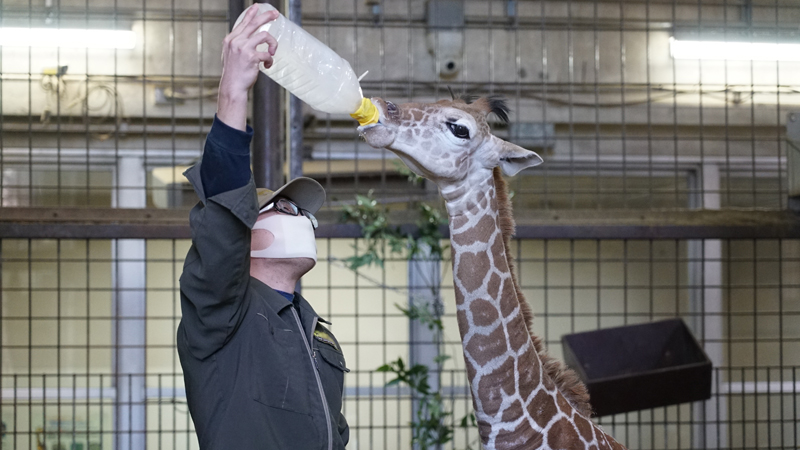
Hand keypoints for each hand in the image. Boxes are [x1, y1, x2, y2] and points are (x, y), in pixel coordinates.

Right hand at [217, 5, 278, 129]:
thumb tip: (250, 37)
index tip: (258, 6)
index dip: (251, 13)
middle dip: (266, 16)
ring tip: (272, 52)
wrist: (232, 86)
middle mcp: (236, 41)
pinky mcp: (252, 57)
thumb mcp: (231, 54)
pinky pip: (267, 53)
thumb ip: (238, 44)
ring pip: (265, 36)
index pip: (243, 22)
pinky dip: (270, 60)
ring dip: (273, 44)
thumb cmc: (234, 72)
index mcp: (231, 39)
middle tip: (276, 14)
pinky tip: (267, 65)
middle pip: (254, 23)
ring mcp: (243, 48)